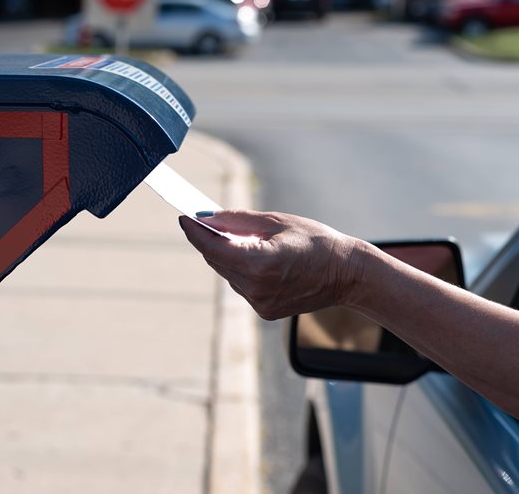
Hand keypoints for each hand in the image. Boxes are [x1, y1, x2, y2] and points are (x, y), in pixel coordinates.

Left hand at [179, 210, 363, 319]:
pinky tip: (259, 259)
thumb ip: (238, 220)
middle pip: (217, 261)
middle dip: (211, 241)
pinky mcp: (265, 311)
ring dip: (228, 256)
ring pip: (228, 274)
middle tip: (208, 221)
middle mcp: (256, 288)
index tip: (183, 218)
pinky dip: (242, 271)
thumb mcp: (277, 221)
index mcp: (260, 263)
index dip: (194, 232)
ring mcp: (261, 303)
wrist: (346, 274)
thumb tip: (207, 218)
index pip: (212, 248)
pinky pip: (242, 286)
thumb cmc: (316, 240)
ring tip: (244, 240)